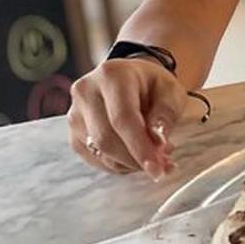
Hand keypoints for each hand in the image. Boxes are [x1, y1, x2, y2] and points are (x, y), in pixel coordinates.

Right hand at [67, 58, 187, 177]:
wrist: (133, 81)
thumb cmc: (152, 85)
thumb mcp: (170, 91)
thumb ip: (165, 113)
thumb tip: (157, 141)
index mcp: (112, 74)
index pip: (122, 118)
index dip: (139, 147)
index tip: (157, 168)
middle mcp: (86, 91)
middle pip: (106, 138)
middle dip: (135, 159)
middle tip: (163, 165)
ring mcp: (75, 114)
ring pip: (99, 153)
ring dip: (129, 163)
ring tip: (153, 158)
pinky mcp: (73, 134)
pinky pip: (94, 160)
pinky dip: (118, 165)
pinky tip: (135, 156)